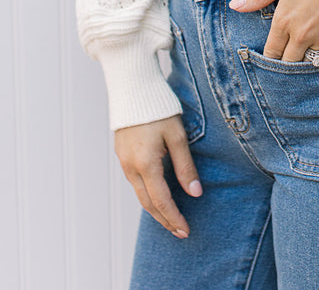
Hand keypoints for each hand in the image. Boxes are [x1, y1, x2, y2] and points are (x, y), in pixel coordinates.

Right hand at [114, 114, 201, 238]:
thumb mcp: (177, 135)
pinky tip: (158, 195)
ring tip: (172, 218)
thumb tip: (195, 193)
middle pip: (148, 204)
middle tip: (180, 232)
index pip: (161, 201)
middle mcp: (131, 167)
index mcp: (146, 163)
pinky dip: (147, 195)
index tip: (186, 230)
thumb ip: (185, 165)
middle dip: (165, 220)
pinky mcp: (122, 155)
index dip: (174, 218)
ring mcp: (124, 162)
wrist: (132, 87)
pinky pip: (135, 182)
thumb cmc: (158, 108)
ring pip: (140, 194)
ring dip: (155, 209)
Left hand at [229, 0, 318, 60]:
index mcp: (284, 20)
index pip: (271, 52)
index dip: (269, 58)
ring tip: (304, 64)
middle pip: (289, 63)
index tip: (271, 60)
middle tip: (287, 65)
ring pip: (309, 64)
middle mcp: (301, 34)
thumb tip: (235, 6)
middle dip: (286, 64)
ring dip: (306, 64)